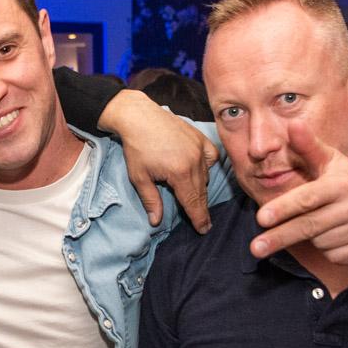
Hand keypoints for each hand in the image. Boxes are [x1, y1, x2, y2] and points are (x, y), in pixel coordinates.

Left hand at [99, 89, 216, 232]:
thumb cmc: (136, 148)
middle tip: (204, 222)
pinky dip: (208, 166)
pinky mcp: (200, 138)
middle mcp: (194, 161)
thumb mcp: (139, 177)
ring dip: (201, 188)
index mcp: (180, 173)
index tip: (203, 230)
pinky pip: (211, 157)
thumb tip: (156, 222)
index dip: (198, 218)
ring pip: (206, 175)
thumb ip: (151, 200)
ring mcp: (199, 148)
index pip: (192, 202)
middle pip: (201, 191)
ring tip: (195, 197)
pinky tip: (201, 171)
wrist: (139, 117)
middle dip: (201, 208)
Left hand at [251, 121, 347, 263]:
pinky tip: (337, 234)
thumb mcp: (330, 160)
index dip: (284, 208)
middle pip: (308, 226)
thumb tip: (292, 125)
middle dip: (279, 238)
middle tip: (255, 248)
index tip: (261, 218)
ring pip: (320, 242)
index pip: (307, 199)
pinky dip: (329, 249)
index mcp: (341, 184)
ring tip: (324, 220)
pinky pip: (334, 256)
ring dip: (312, 237)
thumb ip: (308, 146)